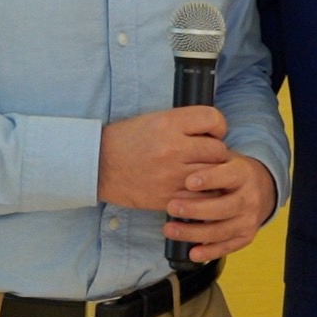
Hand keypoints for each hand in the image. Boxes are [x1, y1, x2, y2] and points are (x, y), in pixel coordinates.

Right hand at [97, 107, 229, 210]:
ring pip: (213, 175)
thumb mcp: (154, 119)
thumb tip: (212, 130)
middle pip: (217, 149)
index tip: (213, 132)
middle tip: (206, 155)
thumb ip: (184, 123)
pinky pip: (201, 197)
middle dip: (216, 152)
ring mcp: (171, 175)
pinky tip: (195, 188)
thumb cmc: (126, 140)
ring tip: (202, 172)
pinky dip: (202, 193)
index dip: (218, 126)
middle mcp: (173, 148)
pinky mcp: (168, 197)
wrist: (99, 166)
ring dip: (212, 174)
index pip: (212, 118)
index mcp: (169, 123)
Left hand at [161, 153, 276, 261]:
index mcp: (244, 174)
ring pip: (222, 231)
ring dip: (194, 233)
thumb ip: (207, 158)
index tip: (188, 181)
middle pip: (224, 207)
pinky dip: (209, 252)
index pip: (228, 176)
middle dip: (196, 210)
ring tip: (170, 229)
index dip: (209, 179)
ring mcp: (249, 220)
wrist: (261, 189)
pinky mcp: (246, 237)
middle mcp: (250, 198)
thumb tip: (184, 156)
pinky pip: (227, 247)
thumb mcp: (224, 158)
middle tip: (171, 207)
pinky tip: (192, 253)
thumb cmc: (231, 172)